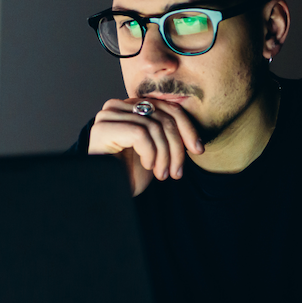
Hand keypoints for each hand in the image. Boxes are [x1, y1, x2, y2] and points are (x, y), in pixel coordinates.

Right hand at [88, 98, 203, 195]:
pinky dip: (150, 153)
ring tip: (163, 174)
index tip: (198, 150)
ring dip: (165, 155)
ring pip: (154, 126)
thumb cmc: (128, 175)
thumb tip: (192, 134)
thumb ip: (166, 133)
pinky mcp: (103, 129)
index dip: (187, 128)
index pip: (167, 107)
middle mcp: (117, 107)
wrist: (107, 195)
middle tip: (177, 171)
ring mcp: (108, 117)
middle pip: (163, 116)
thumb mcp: (154, 151)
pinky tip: (147, 166)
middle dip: (176, 146)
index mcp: (130, 107)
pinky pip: (140, 134)